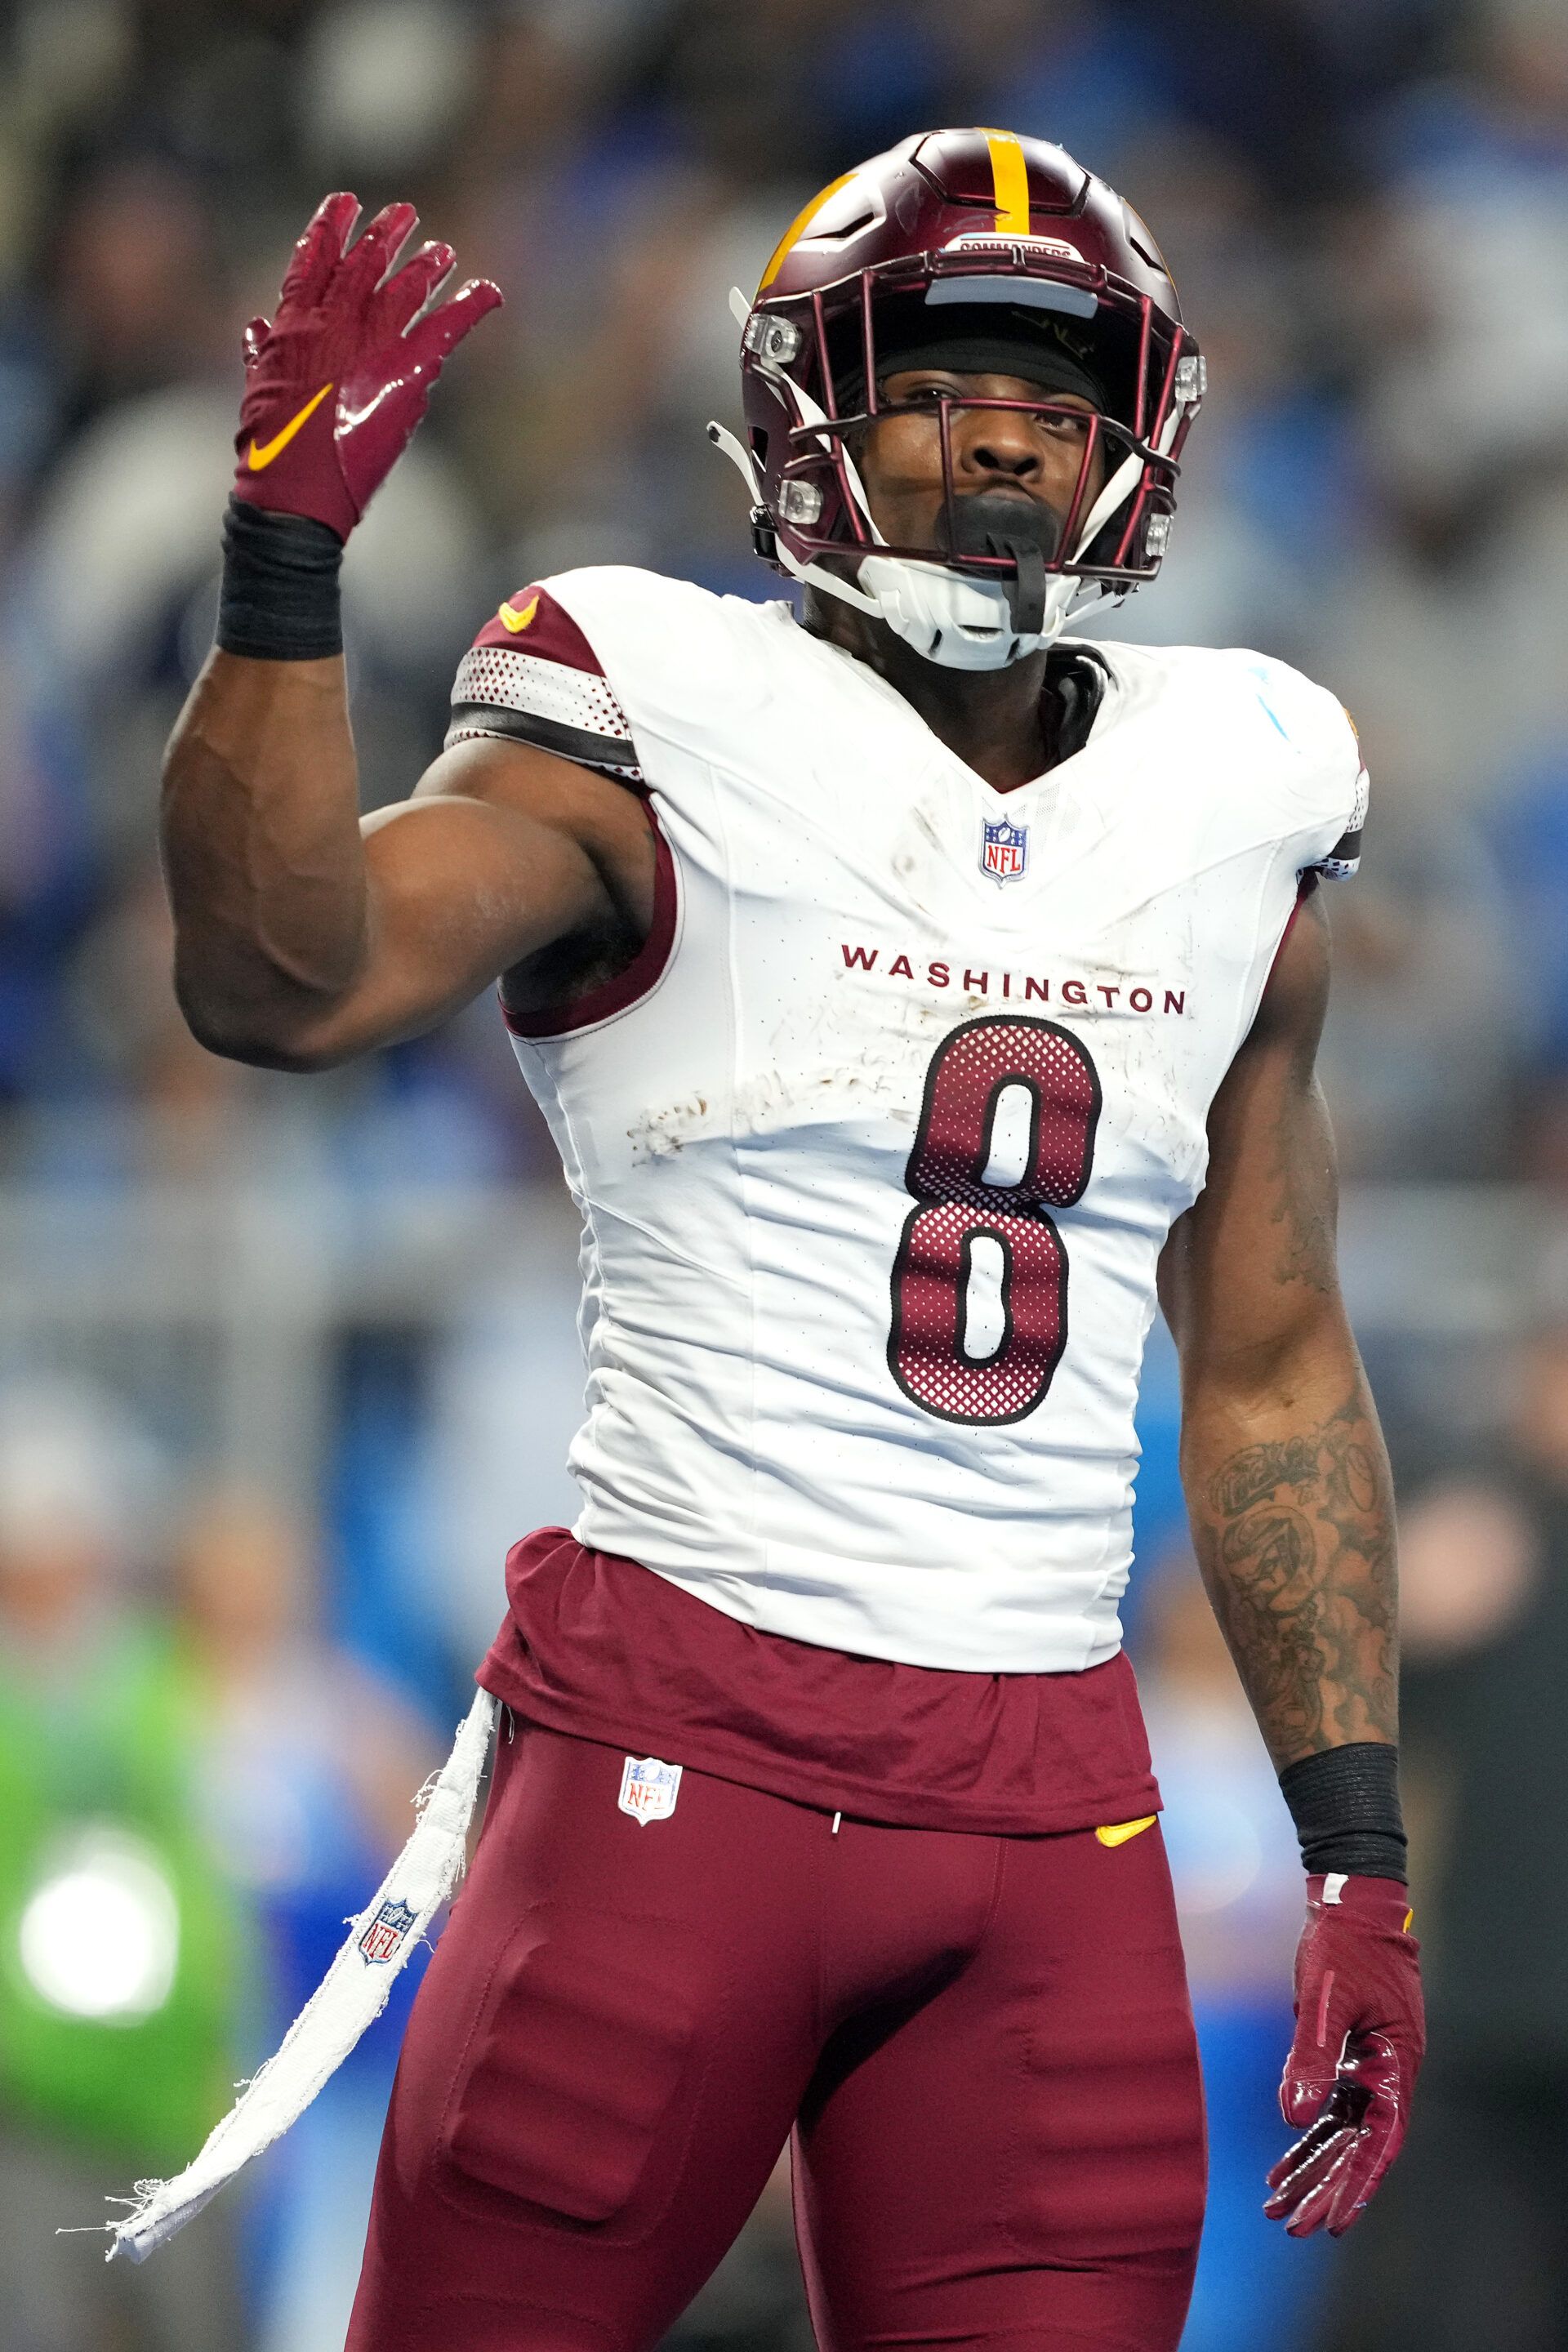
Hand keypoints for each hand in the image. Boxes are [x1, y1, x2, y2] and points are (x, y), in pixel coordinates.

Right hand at [232, 191, 500, 540]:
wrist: (296, 493)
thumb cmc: (269, 451)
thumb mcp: (256, 391)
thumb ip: (262, 354)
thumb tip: (257, 328)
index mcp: (294, 325)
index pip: (313, 261)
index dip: (330, 228)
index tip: (344, 202)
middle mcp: (333, 323)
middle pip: (364, 265)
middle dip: (385, 237)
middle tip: (405, 214)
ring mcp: (371, 345)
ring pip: (404, 289)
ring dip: (425, 267)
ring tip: (441, 251)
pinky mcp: (405, 373)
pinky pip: (445, 329)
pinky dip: (469, 307)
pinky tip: (488, 291)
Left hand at [1264, 1872, 1423, 2237]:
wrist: (1349, 1904)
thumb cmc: (1344, 1947)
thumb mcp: (1325, 2001)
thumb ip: (1311, 2058)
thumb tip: (1294, 2119)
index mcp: (1395, 2065)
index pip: (1380, 2141)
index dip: (1358, 2185)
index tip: (1335, 2224)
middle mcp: (1387, 2076)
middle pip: (1358, 2147)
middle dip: (1326, 2189)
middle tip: (1292, 2227)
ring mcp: (1368, 2069)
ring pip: (1341, 2134)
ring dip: (1312, 2170)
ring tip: (1277, 2207)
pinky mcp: (1348, 2058)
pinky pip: (1329, 2111)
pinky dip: (1306, 2139)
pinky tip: (1280, 2167)